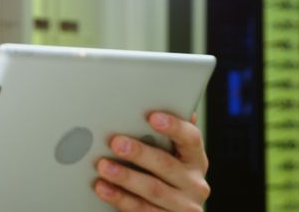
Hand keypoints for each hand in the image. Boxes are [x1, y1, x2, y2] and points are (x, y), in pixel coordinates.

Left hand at [94, 112, 209, 211]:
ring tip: (102, 166)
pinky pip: (141, 210)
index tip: (152, 116)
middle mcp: (195, 183)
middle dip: (139, 152)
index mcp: (196, 159)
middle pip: (166, 164)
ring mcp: (183, 206)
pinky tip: (103, 188)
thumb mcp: (171, 155)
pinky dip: (119, 198)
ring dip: (125, 177)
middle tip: (116, 142)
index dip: (174, 126)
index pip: (191, 138)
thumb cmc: (165, 176)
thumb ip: (166, 135)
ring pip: (152, 189)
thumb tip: (157, 98)